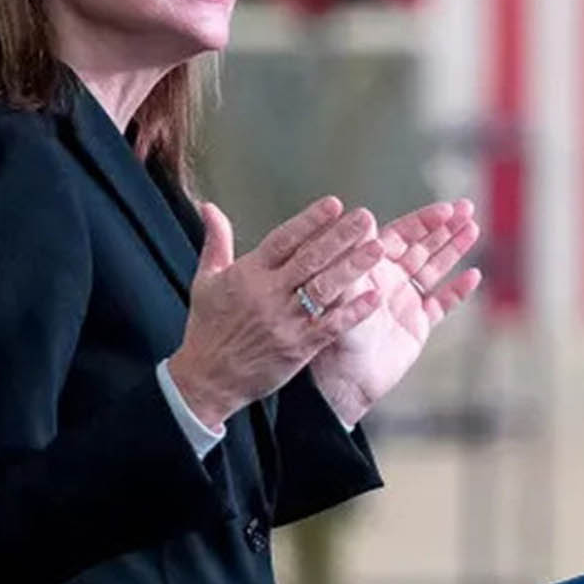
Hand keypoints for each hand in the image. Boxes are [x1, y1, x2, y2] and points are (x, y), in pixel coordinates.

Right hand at [167, 197, 384, 429]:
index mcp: (248, 274)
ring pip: (324, 288)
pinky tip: (374, 296)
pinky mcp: (298, 347)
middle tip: (366, 217)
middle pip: (310, 259)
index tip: (334, 204)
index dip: (309, 221)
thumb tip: (209, 207)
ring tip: (378, 248)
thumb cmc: (208, 328)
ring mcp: (285, 321)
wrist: (207, 378)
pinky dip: (353, 311)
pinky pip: (331, 326)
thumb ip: (216, 240)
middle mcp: (268, 294)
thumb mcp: (205, 280)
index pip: (283, 240)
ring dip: (353, 267)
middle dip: (340, 236)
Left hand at [308, 198, 482, 427]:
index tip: (446, 209)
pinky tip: (473, 275)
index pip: (401, 235)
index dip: (424, 221)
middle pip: (423, 246)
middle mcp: (389, 280)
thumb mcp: (341, 292)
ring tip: (474, 229)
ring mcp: (405, 302)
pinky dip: (458, 290)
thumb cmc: (333, 336)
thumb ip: (355, 257)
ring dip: (455, 249)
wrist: (343, 381)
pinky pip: (442, 304)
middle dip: (445, 227)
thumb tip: (365, 219)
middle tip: (467, 207)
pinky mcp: (417, 326)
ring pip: (435, 268)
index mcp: (370, 268)